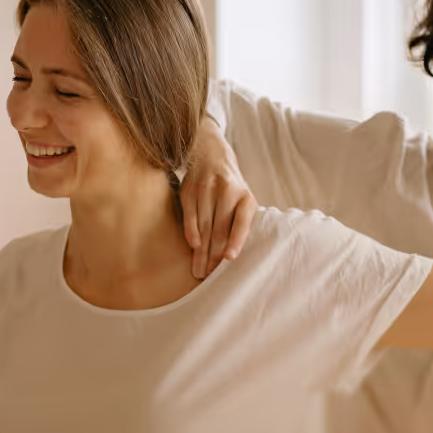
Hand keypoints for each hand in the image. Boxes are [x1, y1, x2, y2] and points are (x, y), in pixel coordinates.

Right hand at [181, 118, 257, 278]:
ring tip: (199, 271)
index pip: (242, 220)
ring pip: (204, 226)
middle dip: (214, 256)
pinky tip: (193, 247)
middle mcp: (226, 192)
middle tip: (209, 277)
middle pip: (219, 229)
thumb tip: (233, 255)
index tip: (229, 258)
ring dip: (201, 252)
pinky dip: (191, 233)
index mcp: (244, 197)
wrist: (210, 154)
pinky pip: (189, 216)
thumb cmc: (231, 188)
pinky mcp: (189, 191)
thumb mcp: (243, 199)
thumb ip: (241, 223)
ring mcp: (206, 190)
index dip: (236, 240)